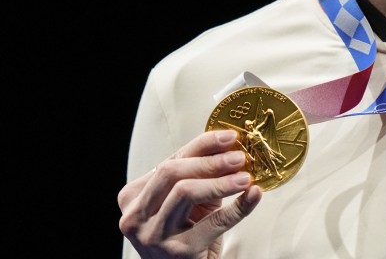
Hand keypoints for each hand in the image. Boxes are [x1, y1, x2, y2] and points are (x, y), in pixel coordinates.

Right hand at [118, 129, 262, 257]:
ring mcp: (153, 235)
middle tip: (239, 157)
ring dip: (220, 181)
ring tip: (245, 177)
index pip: (170, 161)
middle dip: (209, 161)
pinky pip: (213, 223)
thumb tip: (229, 145)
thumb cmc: (184, 234)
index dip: (201, 145)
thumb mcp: (185, 201)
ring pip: (185, 192)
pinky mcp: (177, 253)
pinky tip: (252, 196)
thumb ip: (198, 175)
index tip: (229, 137)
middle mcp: (135, 216)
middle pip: (172, 173)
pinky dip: (237, 208)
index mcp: (133, 197)